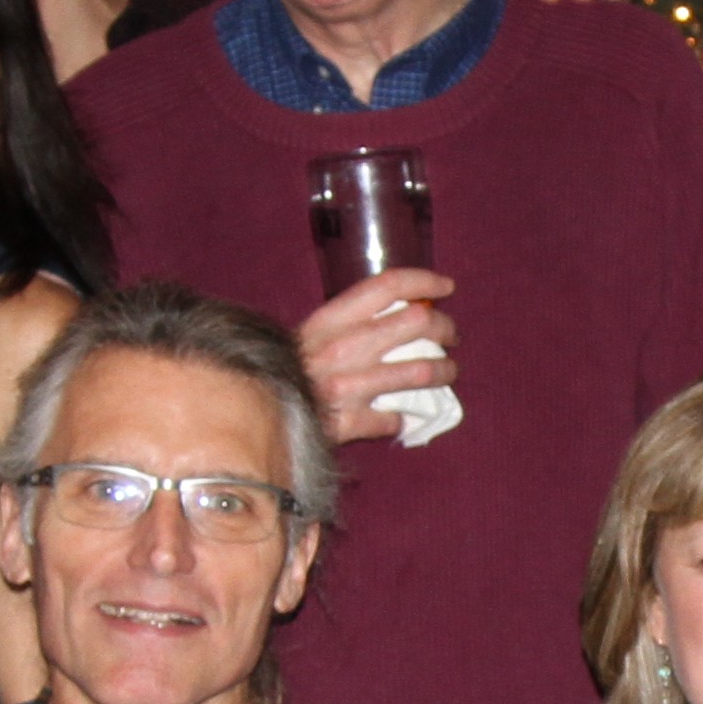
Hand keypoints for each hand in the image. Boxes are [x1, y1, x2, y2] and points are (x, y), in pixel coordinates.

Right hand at [295, 270, 458, 443]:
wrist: (251, 412)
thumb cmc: (285, 368)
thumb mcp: (313, 334)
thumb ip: (350, 322)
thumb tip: (402, 314)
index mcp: (331, 319)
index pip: (387, 286)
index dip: (424, 281)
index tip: (446, 287)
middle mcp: (343, 347)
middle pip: (416, 323)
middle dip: (445, 328)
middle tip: (451, 336)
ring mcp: (347, 386)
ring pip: (420, 371)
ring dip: (444, 371)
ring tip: (447, 372)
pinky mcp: (347, 422)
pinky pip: (392, 418)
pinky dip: (400, 419)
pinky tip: (401, 417)